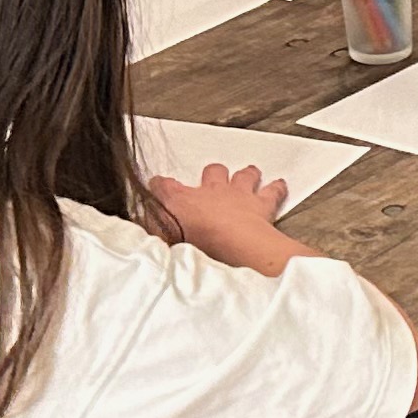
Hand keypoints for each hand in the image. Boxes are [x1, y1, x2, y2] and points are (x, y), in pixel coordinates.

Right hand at [151, 161, 300, 273]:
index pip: (164, 186)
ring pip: (243, 175)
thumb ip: (152, 236)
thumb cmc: (199, 243)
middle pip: (211, 172)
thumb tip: (138, 239)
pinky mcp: (260, 204)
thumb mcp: (163, 242)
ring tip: (249, 172)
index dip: (160, 186)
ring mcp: (238, 194)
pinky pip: (271, 191)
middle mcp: (211, 191)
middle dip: (212, 174)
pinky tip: (279, 184)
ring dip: (245, 175)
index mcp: (183, 199)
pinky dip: (276, 188)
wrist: (232, 245)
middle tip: (212, 177)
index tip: (158, 186)